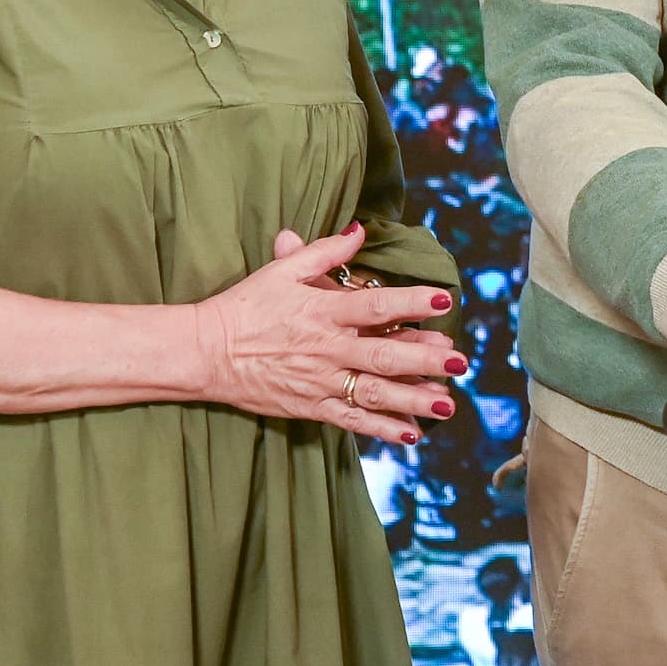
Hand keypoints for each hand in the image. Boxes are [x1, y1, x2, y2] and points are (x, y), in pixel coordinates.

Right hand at [189, 224, 461, 444]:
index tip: (444, 300)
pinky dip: (381, 428)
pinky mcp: (310, 406)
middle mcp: (327, 348)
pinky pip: (351, 420)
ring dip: (413, 399)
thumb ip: (323, 252)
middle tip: (460, 361)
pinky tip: (412, 434)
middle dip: (425, 359)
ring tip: (447, 403)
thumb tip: (359, 231)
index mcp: (323, 310)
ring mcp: (320, 381)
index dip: (410, 302)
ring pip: (373, 392)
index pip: (375, 305)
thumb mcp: (282, 271)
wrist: (206, 351)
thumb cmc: (246, 306)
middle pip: (383, 354)